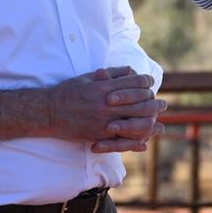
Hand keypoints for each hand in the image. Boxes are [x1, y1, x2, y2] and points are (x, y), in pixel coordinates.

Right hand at [46, 67, 164, 144]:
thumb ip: (109, 74)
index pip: (135, 82)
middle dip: (155, 104)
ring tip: (158, 124)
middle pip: (141, 103)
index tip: (150, 83)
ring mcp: (104, 121)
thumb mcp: (87, 77)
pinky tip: (144, 141)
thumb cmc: (67, 92)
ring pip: (136, 123)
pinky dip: (135, 141)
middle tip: (163, 105)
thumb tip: (129, 71)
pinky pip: (122, 139)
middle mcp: (107, 103)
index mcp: (104, 86)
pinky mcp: (99, 135)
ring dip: (150, 123)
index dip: (146, 82)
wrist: (48, 112)